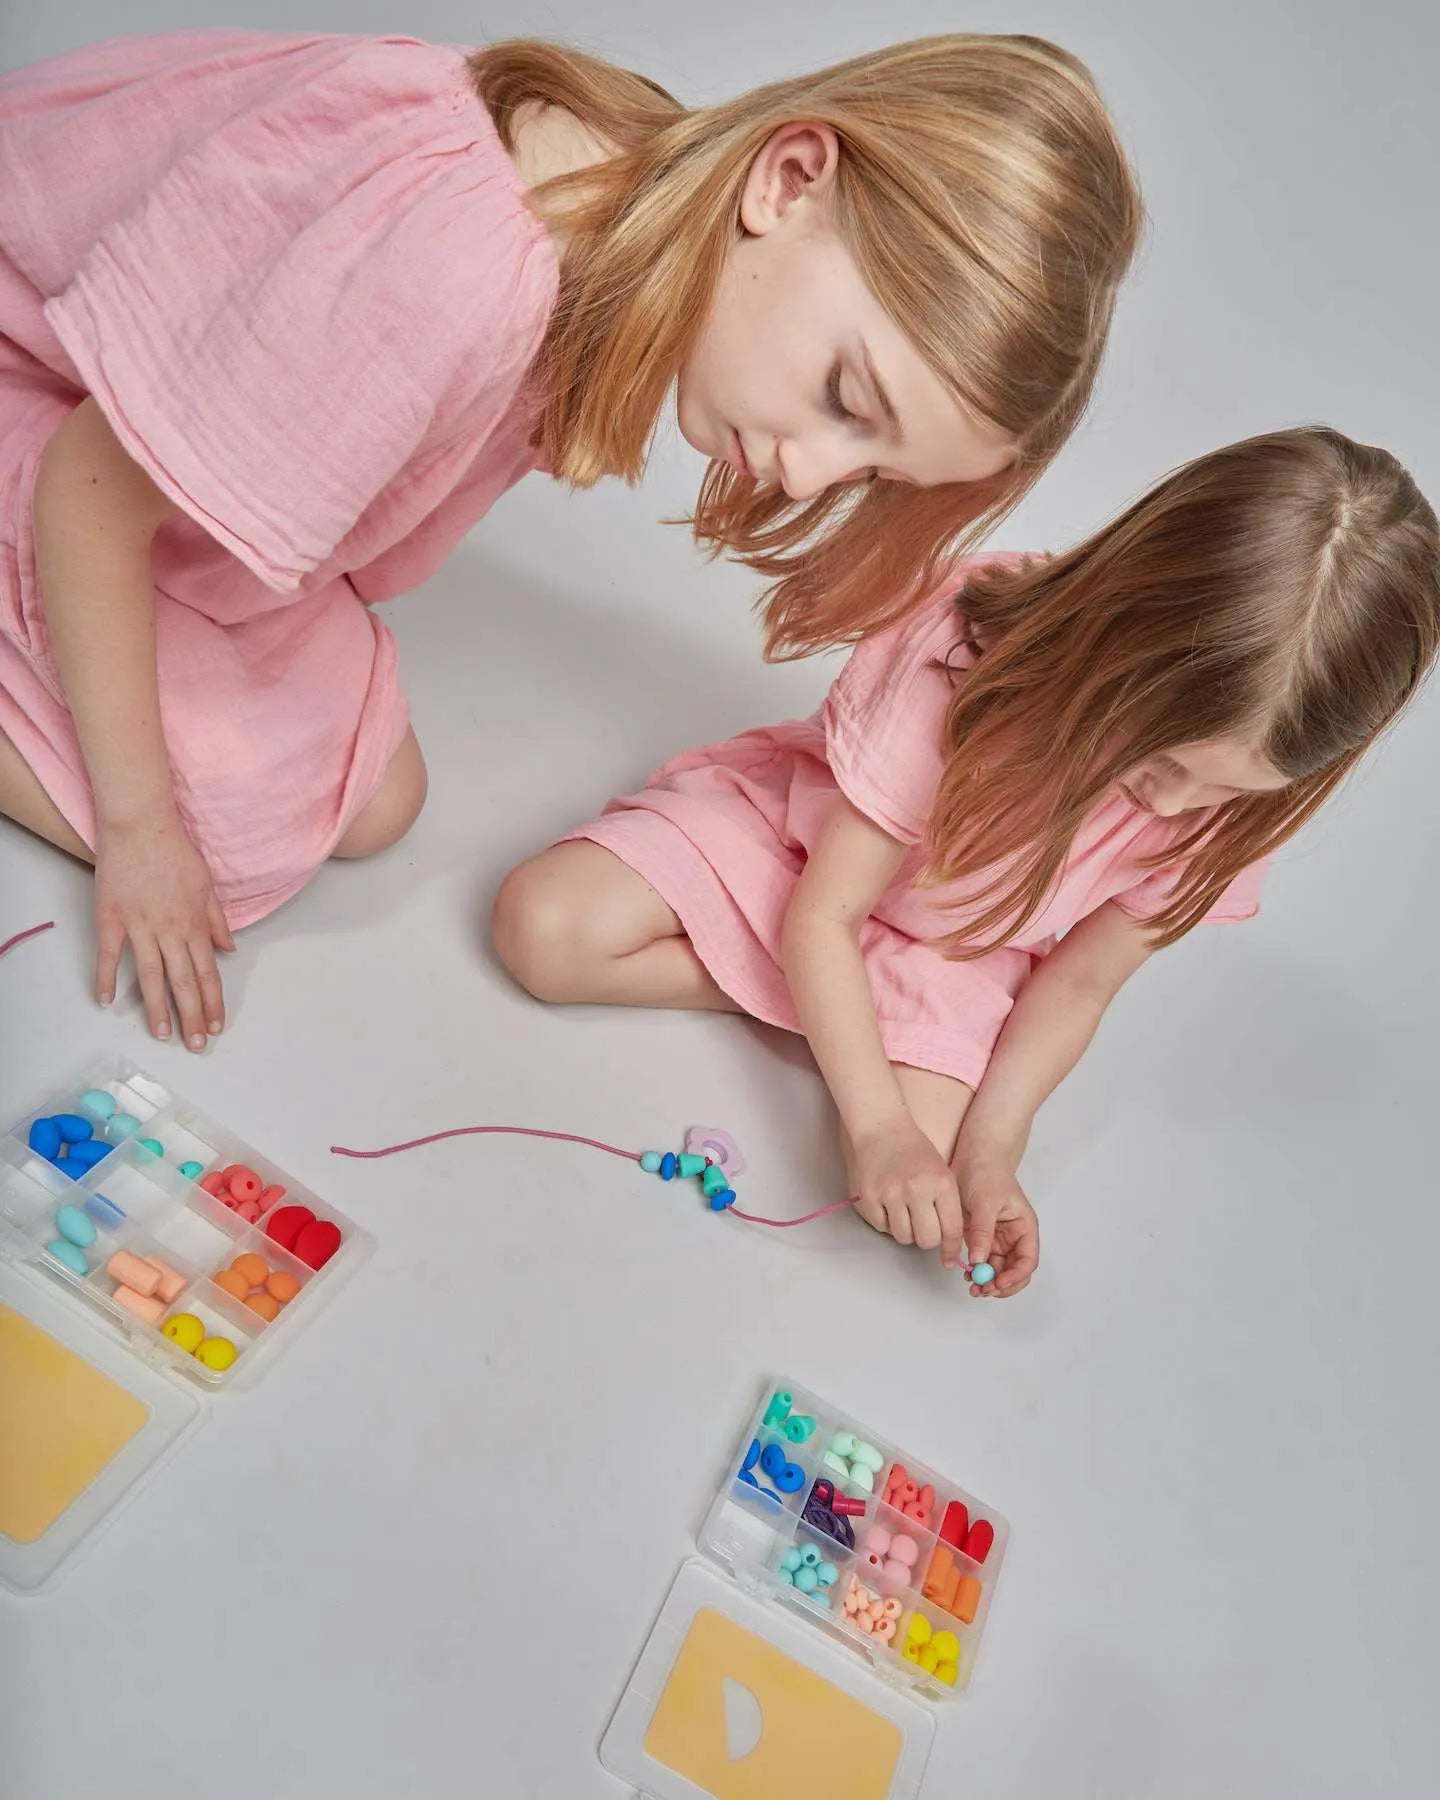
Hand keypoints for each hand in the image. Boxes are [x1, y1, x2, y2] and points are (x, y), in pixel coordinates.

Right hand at [93, 810, 233, 1049]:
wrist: (141, 825)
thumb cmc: (175, 852)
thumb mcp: (207, 885)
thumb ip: (217, 921)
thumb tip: (229, 949)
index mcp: (195, 925)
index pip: (207, 973)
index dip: (212, 1002)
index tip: (216, 1025)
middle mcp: (170, 931)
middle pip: (183, 982)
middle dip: (191, 1017)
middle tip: (196, 1045)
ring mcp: (139, 926)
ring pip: (151, 976)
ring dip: (157, 1008)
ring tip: (160, 1035)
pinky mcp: (111, 918)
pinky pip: (110, 954)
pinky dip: (107, 978)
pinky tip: (107, 1001)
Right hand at [848, 1118, 964, 1265]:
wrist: (880, 1126)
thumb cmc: (913, 1150)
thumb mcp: (941, 1172)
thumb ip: (946, 1206)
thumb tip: (948, 1241)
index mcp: (941, 1183)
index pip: (951, 1230)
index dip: (951, 1249)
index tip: (948, 1259)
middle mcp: (917, 1190)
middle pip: (927, 1240)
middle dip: (926, 1238)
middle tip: (922, 1226)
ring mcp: (890, 1194)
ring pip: (903, 1237)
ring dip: (905, 1229)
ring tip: (902, 1209)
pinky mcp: (868, 1198)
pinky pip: (881, 1227)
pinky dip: (885, 1221)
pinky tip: (886, 1202)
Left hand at [955, 1156, 1039, 1297]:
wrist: (972, 1157)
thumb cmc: (987, 1172)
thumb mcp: (985, 1202)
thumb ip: (983, 1232)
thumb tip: (979, 1260)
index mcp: (1024, 1227)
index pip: (1027, 1260)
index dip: (1015, 1276)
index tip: (997, 1283)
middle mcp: (1014, 1237)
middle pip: (1014, 1271)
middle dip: (1000, 1284)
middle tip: (981, 1290)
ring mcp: (997, 1239)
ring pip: (997, 1270)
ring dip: (987, 1281)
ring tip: (971, 1286)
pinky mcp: (981, 1237)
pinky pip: (982, 1261)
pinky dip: (976, 1271)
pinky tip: (965, 1273)